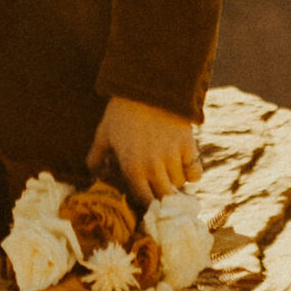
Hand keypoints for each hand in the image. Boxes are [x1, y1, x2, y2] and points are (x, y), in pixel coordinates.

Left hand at [87, 95, 201, 209]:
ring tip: (169, 171)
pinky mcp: (189, 146)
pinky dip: (192, 172)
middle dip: (164, 196)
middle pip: (165, 197)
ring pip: (180, 184)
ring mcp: (172, 157)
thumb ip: (96, 158)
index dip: (148, 204)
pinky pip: (196, 172)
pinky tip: (184, 165)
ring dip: (176, 181)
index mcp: (131, 168)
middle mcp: (153, 167)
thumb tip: (95, 175)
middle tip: (163, 190)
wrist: (148, 86)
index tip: (149, 200)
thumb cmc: (121, 112)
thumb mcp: (104, 134)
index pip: (145, 201)